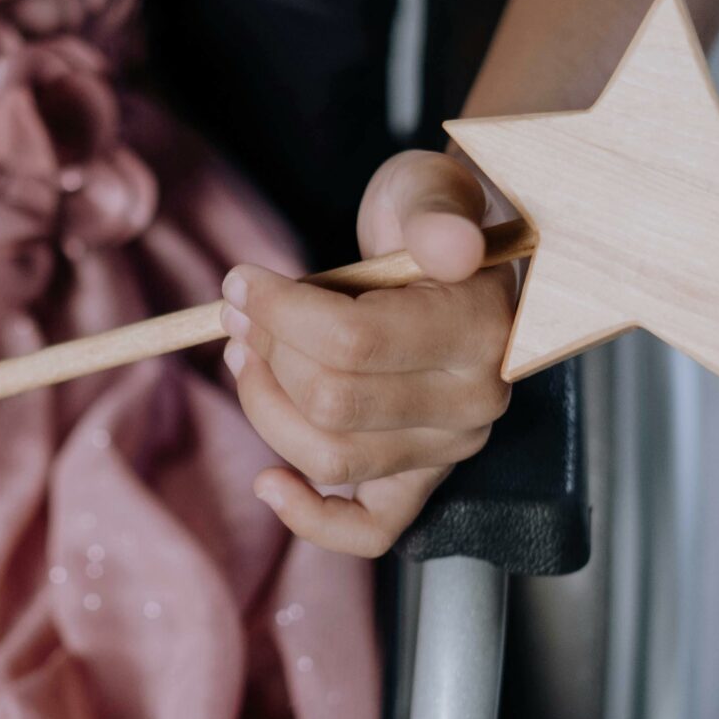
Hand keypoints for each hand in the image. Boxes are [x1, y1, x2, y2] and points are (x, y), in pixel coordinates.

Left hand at [221, 149, 514, 556]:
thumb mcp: (427, 189)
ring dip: (265, 407)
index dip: (278, 312)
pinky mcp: (423, 479)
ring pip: (330, 459)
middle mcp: (472, 402)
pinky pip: (366, 529)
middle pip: (330, 403)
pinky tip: (267, 482)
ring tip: (243, 356)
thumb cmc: (428, 219)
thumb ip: (435, 211)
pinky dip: (309, 517)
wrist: (452, 257)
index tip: (241, 280)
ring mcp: (449, 448)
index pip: (353, 341)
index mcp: (480, 330)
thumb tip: (447, 245)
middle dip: (265, 353)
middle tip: (238, 312)